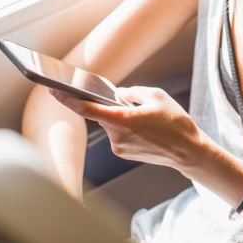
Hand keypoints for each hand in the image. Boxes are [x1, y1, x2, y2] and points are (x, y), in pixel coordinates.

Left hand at [49, 86, 204, 174]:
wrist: (188, 151)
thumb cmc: (175, 122)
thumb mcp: (156, 95)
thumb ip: (132, 92)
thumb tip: (118, 95)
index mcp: (122, 120)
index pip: (87, 109)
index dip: (68, 99)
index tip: (54, 89)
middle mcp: (117, 136)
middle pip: (103, 114)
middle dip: (113, 106)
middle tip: (135, 104)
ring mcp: (119, 147)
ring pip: (112, 124)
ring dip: (122, 117)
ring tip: (147, 119)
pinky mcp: (124, 153)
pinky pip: (118, 133)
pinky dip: (126, 127)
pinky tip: (145, 128)